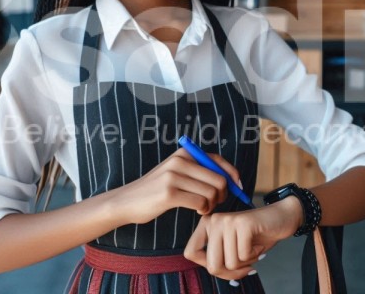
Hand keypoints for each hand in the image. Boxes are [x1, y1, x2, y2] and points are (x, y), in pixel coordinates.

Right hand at [112, 148, 240, 224]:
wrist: (127, 201)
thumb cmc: (156, 190)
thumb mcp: (175, 172)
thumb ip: (198, 170)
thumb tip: (229, 178)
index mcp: (183, 153)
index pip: (218, 160)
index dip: (232, 174)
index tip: (237, 187)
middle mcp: (179, 161)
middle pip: (219, 178)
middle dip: (223, 193)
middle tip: (216, 202)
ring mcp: (174, 176)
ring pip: (211, 192)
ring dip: (212, 204)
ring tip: (204, 207)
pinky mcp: (169, 194)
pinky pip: (200, 203)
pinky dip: (204, 210)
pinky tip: (199, 211)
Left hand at [184, 196, 302, 280]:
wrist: (280, 218)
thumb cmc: (255, 237)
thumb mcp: (231, 249)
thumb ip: (217, 258)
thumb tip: (213, 271)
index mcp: (206, 225)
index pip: (190, 253)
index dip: (208, 266)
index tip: (225, 265)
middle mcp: (213, 220)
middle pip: (212, 265)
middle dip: (231, 272)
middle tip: (244, 265)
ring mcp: (227, 220)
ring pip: (230, 263)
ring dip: (246, 262)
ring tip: (252, 247)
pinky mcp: (242, 223)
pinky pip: (243, 256)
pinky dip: (254, 255)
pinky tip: (258, 243)